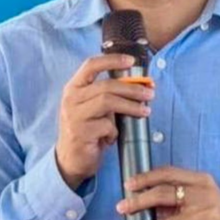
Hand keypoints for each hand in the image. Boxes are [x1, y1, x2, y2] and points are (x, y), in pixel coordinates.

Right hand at [55, 54, 155, 189]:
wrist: (70, 159)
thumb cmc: (87, 129)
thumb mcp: (93, 108)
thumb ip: (109, 95)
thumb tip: (140, 85)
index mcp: (74, 87)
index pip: (90, 65)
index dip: (111, 60)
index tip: (131, 61)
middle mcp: (71, 98)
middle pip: (106, 85)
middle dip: (132, 88)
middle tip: (149, 93)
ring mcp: (74, 115)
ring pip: (107, 102)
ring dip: (130, 106)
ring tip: (145, 111)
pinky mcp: (80, 132)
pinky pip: (106, 126)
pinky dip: (115, 131)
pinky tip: (113, 138)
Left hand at [117, 166, 219, 219]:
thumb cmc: (209, 213)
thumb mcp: (198, 197)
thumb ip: (176, 194)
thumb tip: (141, 196)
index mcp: (201, 180)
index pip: (169, 174)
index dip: (147, 177)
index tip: (129, 184)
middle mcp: (204, 196)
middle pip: (165, 195)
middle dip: (139, 202)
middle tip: (122, 208)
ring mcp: (205, 216)